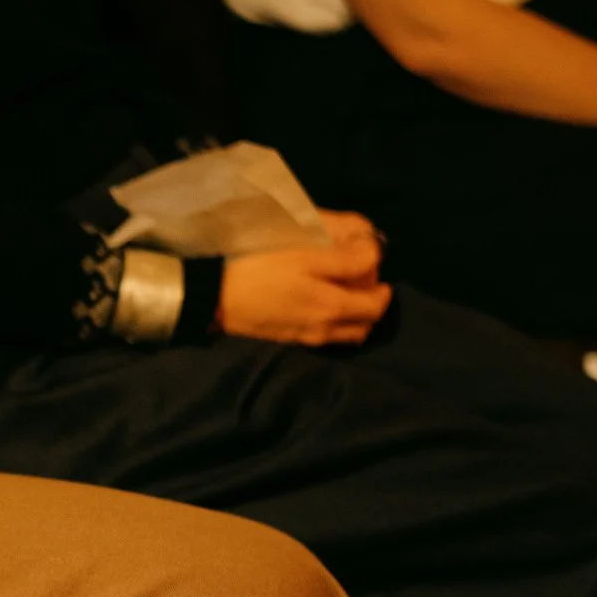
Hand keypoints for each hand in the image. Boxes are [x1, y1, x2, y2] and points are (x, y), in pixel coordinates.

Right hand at [215, 210, 393, 345]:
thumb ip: (346, 260)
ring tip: (343, 292)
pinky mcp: (288, 339)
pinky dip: (333, 322)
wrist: (215, 298)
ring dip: (353, 315)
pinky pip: (324, 336)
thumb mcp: (307, 256)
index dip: (382, 285)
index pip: (377, 305)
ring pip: (345, 334)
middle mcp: (325, 331)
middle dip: (372, 303)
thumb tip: (375, 257)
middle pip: (365, 325)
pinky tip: (318, 303)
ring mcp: (306, 339)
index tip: (372, 266)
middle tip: (362, 279)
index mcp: (334, 309)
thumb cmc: (262, 270)